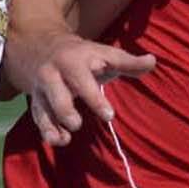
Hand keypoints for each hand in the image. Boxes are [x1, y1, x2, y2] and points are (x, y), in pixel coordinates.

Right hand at [22, 32, 156, 147]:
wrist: (42, 47)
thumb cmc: (84, 56)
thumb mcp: (104, 54)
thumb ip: (128, 62)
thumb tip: (152, 61)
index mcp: (73, 62)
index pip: (83, 81)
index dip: (95, 100)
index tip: (109, 116)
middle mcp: (53, 75)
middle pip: (56, 95)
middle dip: (65, 111)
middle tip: (77, 124)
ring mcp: (41, 90)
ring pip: (43, 110)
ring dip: (52, 126)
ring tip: (66, 138)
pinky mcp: (36, 102)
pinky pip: (38, 119)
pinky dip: (47, 132)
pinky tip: (60, 140)